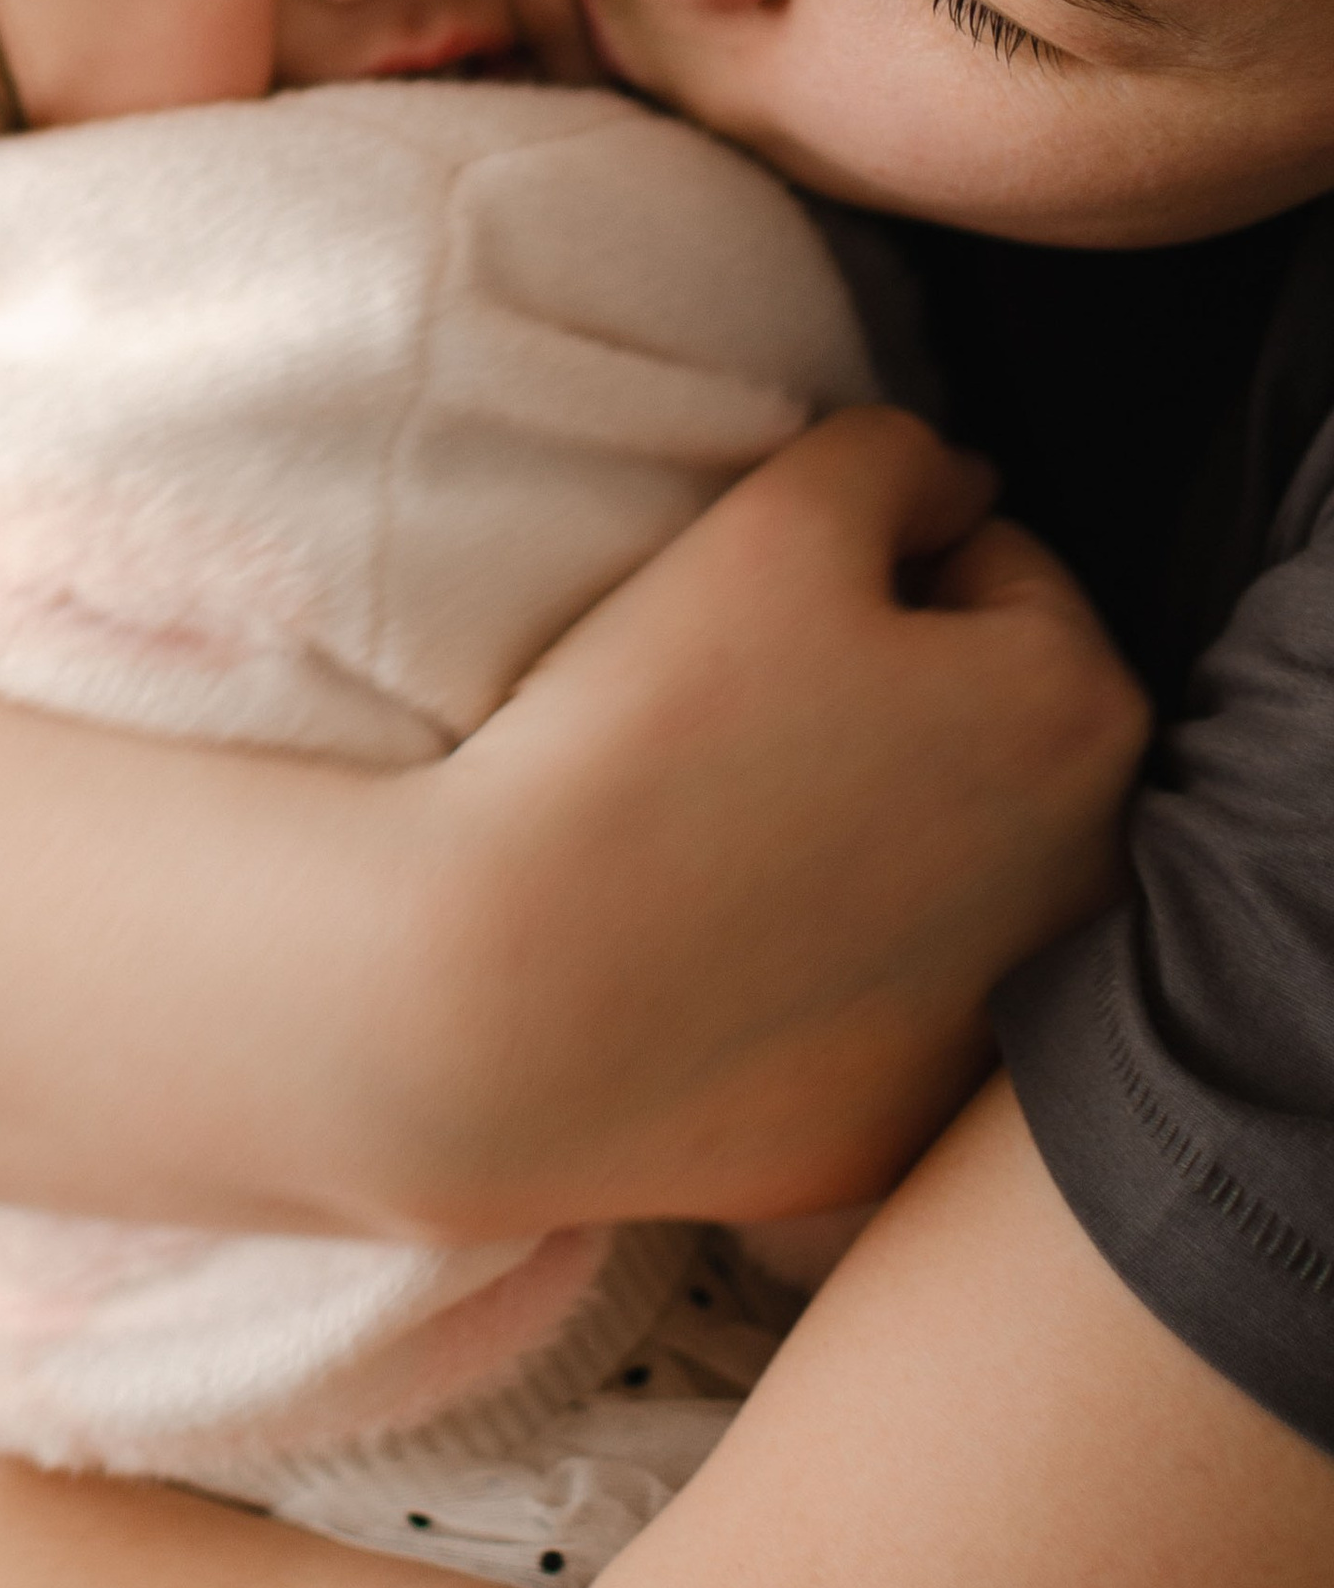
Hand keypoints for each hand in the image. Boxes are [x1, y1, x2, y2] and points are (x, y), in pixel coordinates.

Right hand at [369, 410, 1148, 1233]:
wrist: (502, 1003)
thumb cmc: (645, 736)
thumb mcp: (777, 516)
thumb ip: (896, 456)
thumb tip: (956, 484)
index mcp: (1081, 715)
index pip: (998, 572)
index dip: (872, 560)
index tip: (761, 607)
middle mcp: (1085, 889)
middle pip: (986, 729)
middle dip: (893, 700)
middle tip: (731, 705)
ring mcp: (991, 1033)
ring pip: (937, 870)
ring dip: (862, 831)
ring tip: (712, 821)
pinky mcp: (890, 1132)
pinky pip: (862, 1005)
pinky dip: (806, 969)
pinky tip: (702, 943)